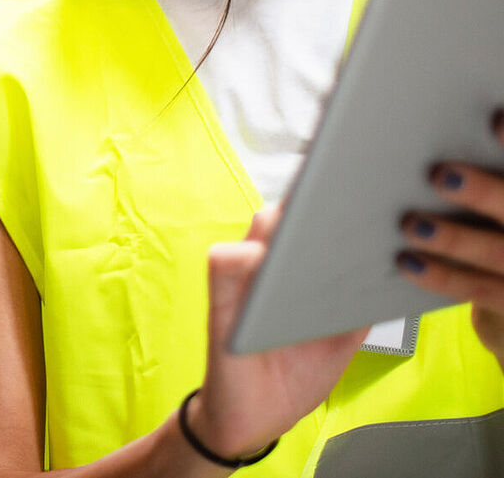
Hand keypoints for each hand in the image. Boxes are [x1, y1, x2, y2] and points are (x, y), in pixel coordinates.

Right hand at [191, 208, 367, 460]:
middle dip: (318, 202)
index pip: (313, 222)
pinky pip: (225, 261)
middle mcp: (267, 264)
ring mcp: (242, 279)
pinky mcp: (220, 299)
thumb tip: (395, 271)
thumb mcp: (340, 342)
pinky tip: (272, 263)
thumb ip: (357, 307)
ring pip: (260, 227)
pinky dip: (248, 257)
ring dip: (290, 222)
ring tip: (321, 225)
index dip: (336, 204)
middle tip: (352, 200)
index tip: (367, 197)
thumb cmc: (292, 375)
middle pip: (289, 213)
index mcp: (294, 269)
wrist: (253, 419)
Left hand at [397, 111, 503, 366]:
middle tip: (442, 175)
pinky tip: (407, 261)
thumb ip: (480, 154)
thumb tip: (436, 105)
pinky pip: (482, 290)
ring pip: (499, 253)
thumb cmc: (489, 212)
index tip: (494, 118)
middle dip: (485, 192)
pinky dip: (443, 276)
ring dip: (454, 238)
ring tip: (412, 224)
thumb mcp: (489, 179)